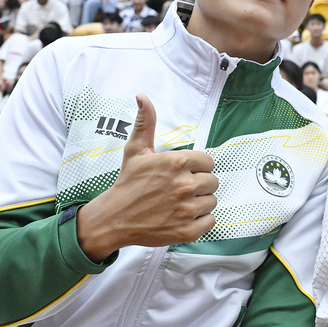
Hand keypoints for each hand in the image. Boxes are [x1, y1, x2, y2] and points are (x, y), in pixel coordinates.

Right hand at [75, 94, 217, 260]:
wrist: (114, 218)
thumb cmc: (128, 182)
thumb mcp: (136, 150)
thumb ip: (146, 122)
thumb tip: (142, 96)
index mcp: (177, 162)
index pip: (208, 161)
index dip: (198, 167)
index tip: (184, 172)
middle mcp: (185, 184)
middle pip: (213, 181)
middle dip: (199, 184)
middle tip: (180, 189)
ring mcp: (187, 209)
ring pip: (212, 201)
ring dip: (200, 202)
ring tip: (180, 203)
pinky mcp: (188, 230)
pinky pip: (210, 221)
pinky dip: (200, 220)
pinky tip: (183, 216)